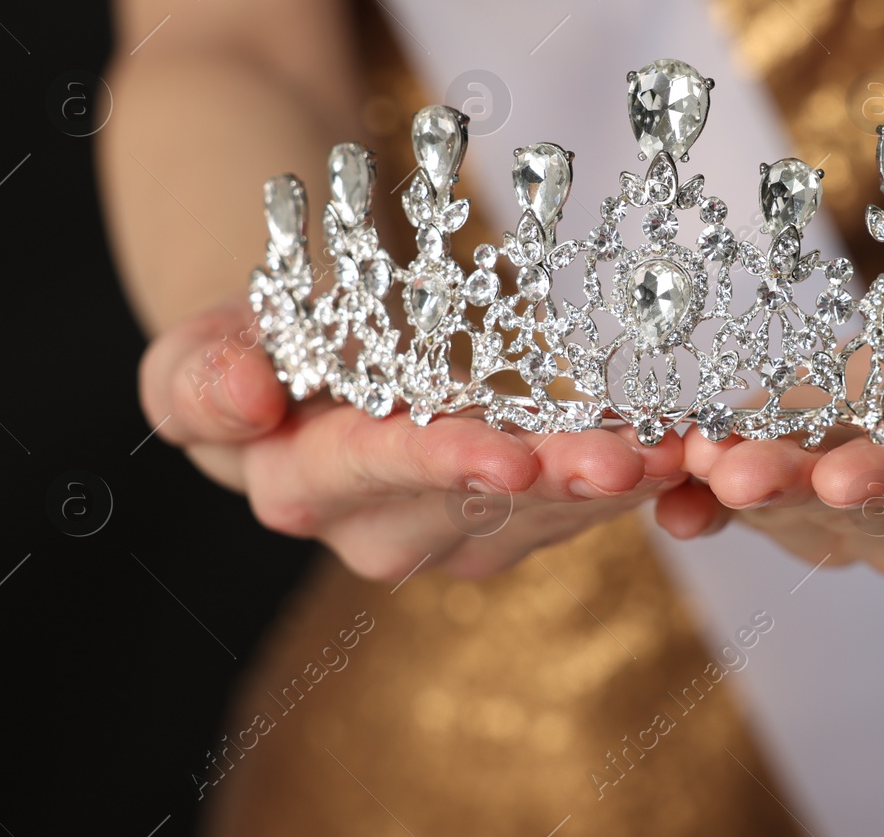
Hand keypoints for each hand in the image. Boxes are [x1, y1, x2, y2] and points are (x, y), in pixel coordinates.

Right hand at [139, 294, 686, 578]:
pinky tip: (681, 451)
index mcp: (305, 486)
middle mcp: (382, 531)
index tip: (510, 453)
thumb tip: (247, 399)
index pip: (376, 473)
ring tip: (684, 449)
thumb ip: (202, 378)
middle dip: (562, 482)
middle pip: (481, 505)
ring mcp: (452, 532)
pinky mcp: (506, 519)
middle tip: (639, 458)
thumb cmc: (251, 351)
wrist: (299, 374)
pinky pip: (572, 504)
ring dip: (614, 485)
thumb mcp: (200, 351)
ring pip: (543, 513)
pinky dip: (626, 478)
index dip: (442, 461)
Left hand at [652, 314, 883, 575]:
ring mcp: (853, 510)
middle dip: (791, 493)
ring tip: (680, 460)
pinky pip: (743, 502)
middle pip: (857, 516)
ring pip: (791, 514)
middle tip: (730, 474)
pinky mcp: (796, 484)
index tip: (845, 473)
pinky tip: (654, 486)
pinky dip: (696, 498)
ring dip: (733, 492)